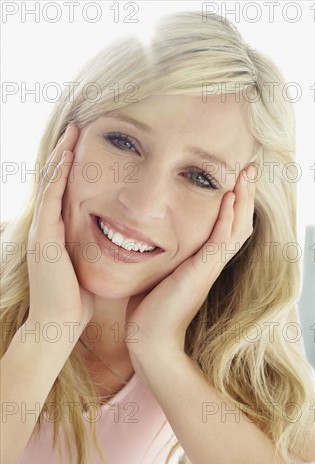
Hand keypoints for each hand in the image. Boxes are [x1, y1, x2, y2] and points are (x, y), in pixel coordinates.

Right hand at [27, 124, 93, 333]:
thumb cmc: (76, 301)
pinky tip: (67, 155)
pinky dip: (58, 175)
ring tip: (72, 132)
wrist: (59, 325)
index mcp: (56, 234)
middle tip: (77, 128)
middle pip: (54, 182)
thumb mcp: (85, 268)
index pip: (63, 194)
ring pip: (50, 184)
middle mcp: (46, 228)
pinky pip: (51, 198)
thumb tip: (112, 241)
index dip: (72, 170)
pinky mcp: (44, 238)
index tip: (86, 148)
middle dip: (65, 155)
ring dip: (61, 156)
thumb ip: (91, 250)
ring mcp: (42, 231)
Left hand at [126, 165, 255, 362]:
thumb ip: (162, 254)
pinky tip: (230, 197)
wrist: (150, 339)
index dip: (234, 204)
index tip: (233, 179)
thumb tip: (144, 236)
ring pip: (237, 228)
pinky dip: (227, 218)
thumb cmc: (149, 309)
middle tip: (249, 168)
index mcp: (204, 262)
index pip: (227, 227)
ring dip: (243, 200)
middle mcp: (212, 263)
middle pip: (240, 223)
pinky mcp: (201, 273)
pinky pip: (221, 241)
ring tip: (247, 173)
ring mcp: (210, 268)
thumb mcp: (158, 272)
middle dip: (246, 195)